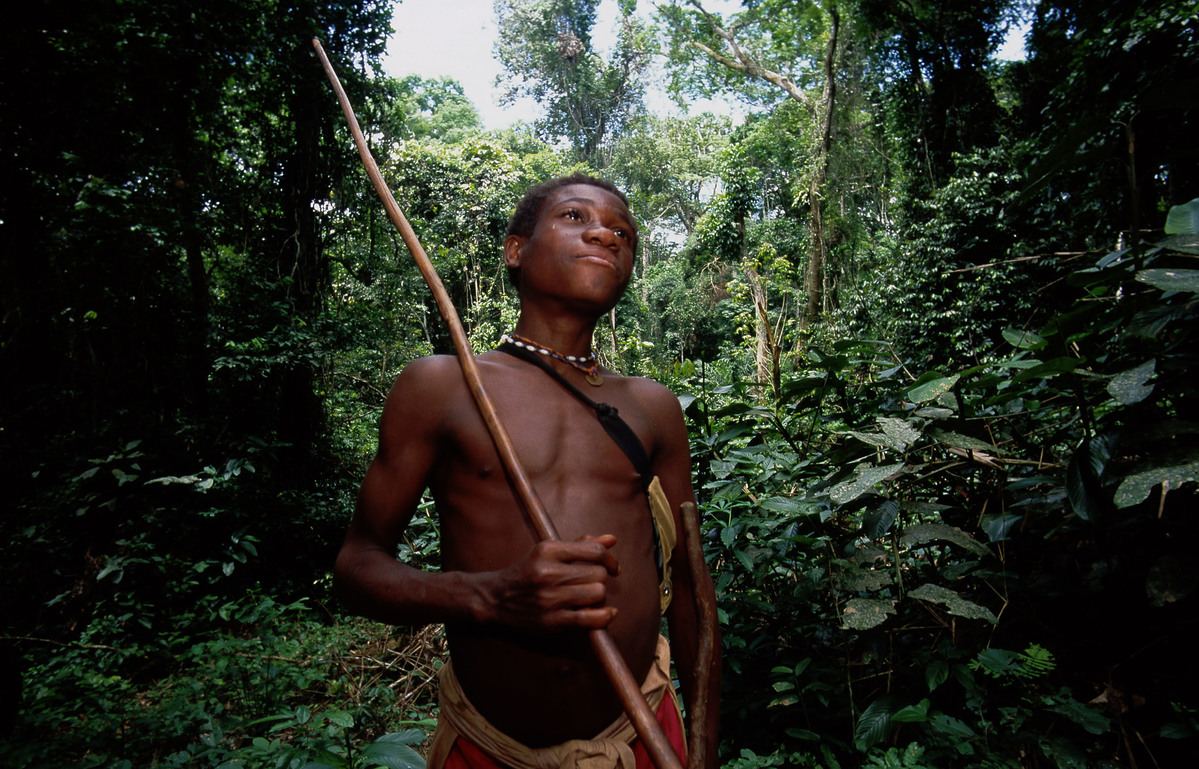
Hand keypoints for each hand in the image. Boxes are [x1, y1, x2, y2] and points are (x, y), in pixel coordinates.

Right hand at [482, 534, 619, 630]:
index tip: (613, 567)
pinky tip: (607, 613)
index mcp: (549, 550)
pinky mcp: (551, 620)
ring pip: (597, 594)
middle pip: (599, 574)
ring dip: (599, 596)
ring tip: (589, 597)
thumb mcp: (548, 551)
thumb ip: (580, 545)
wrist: (494, 598)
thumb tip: (612, 540)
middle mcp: (549, 573)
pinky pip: (590, 619)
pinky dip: (604, 616)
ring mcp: (550, 598)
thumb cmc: (527, 572)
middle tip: (593, 583)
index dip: (610, 560)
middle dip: (601, 579)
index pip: (595, 552)